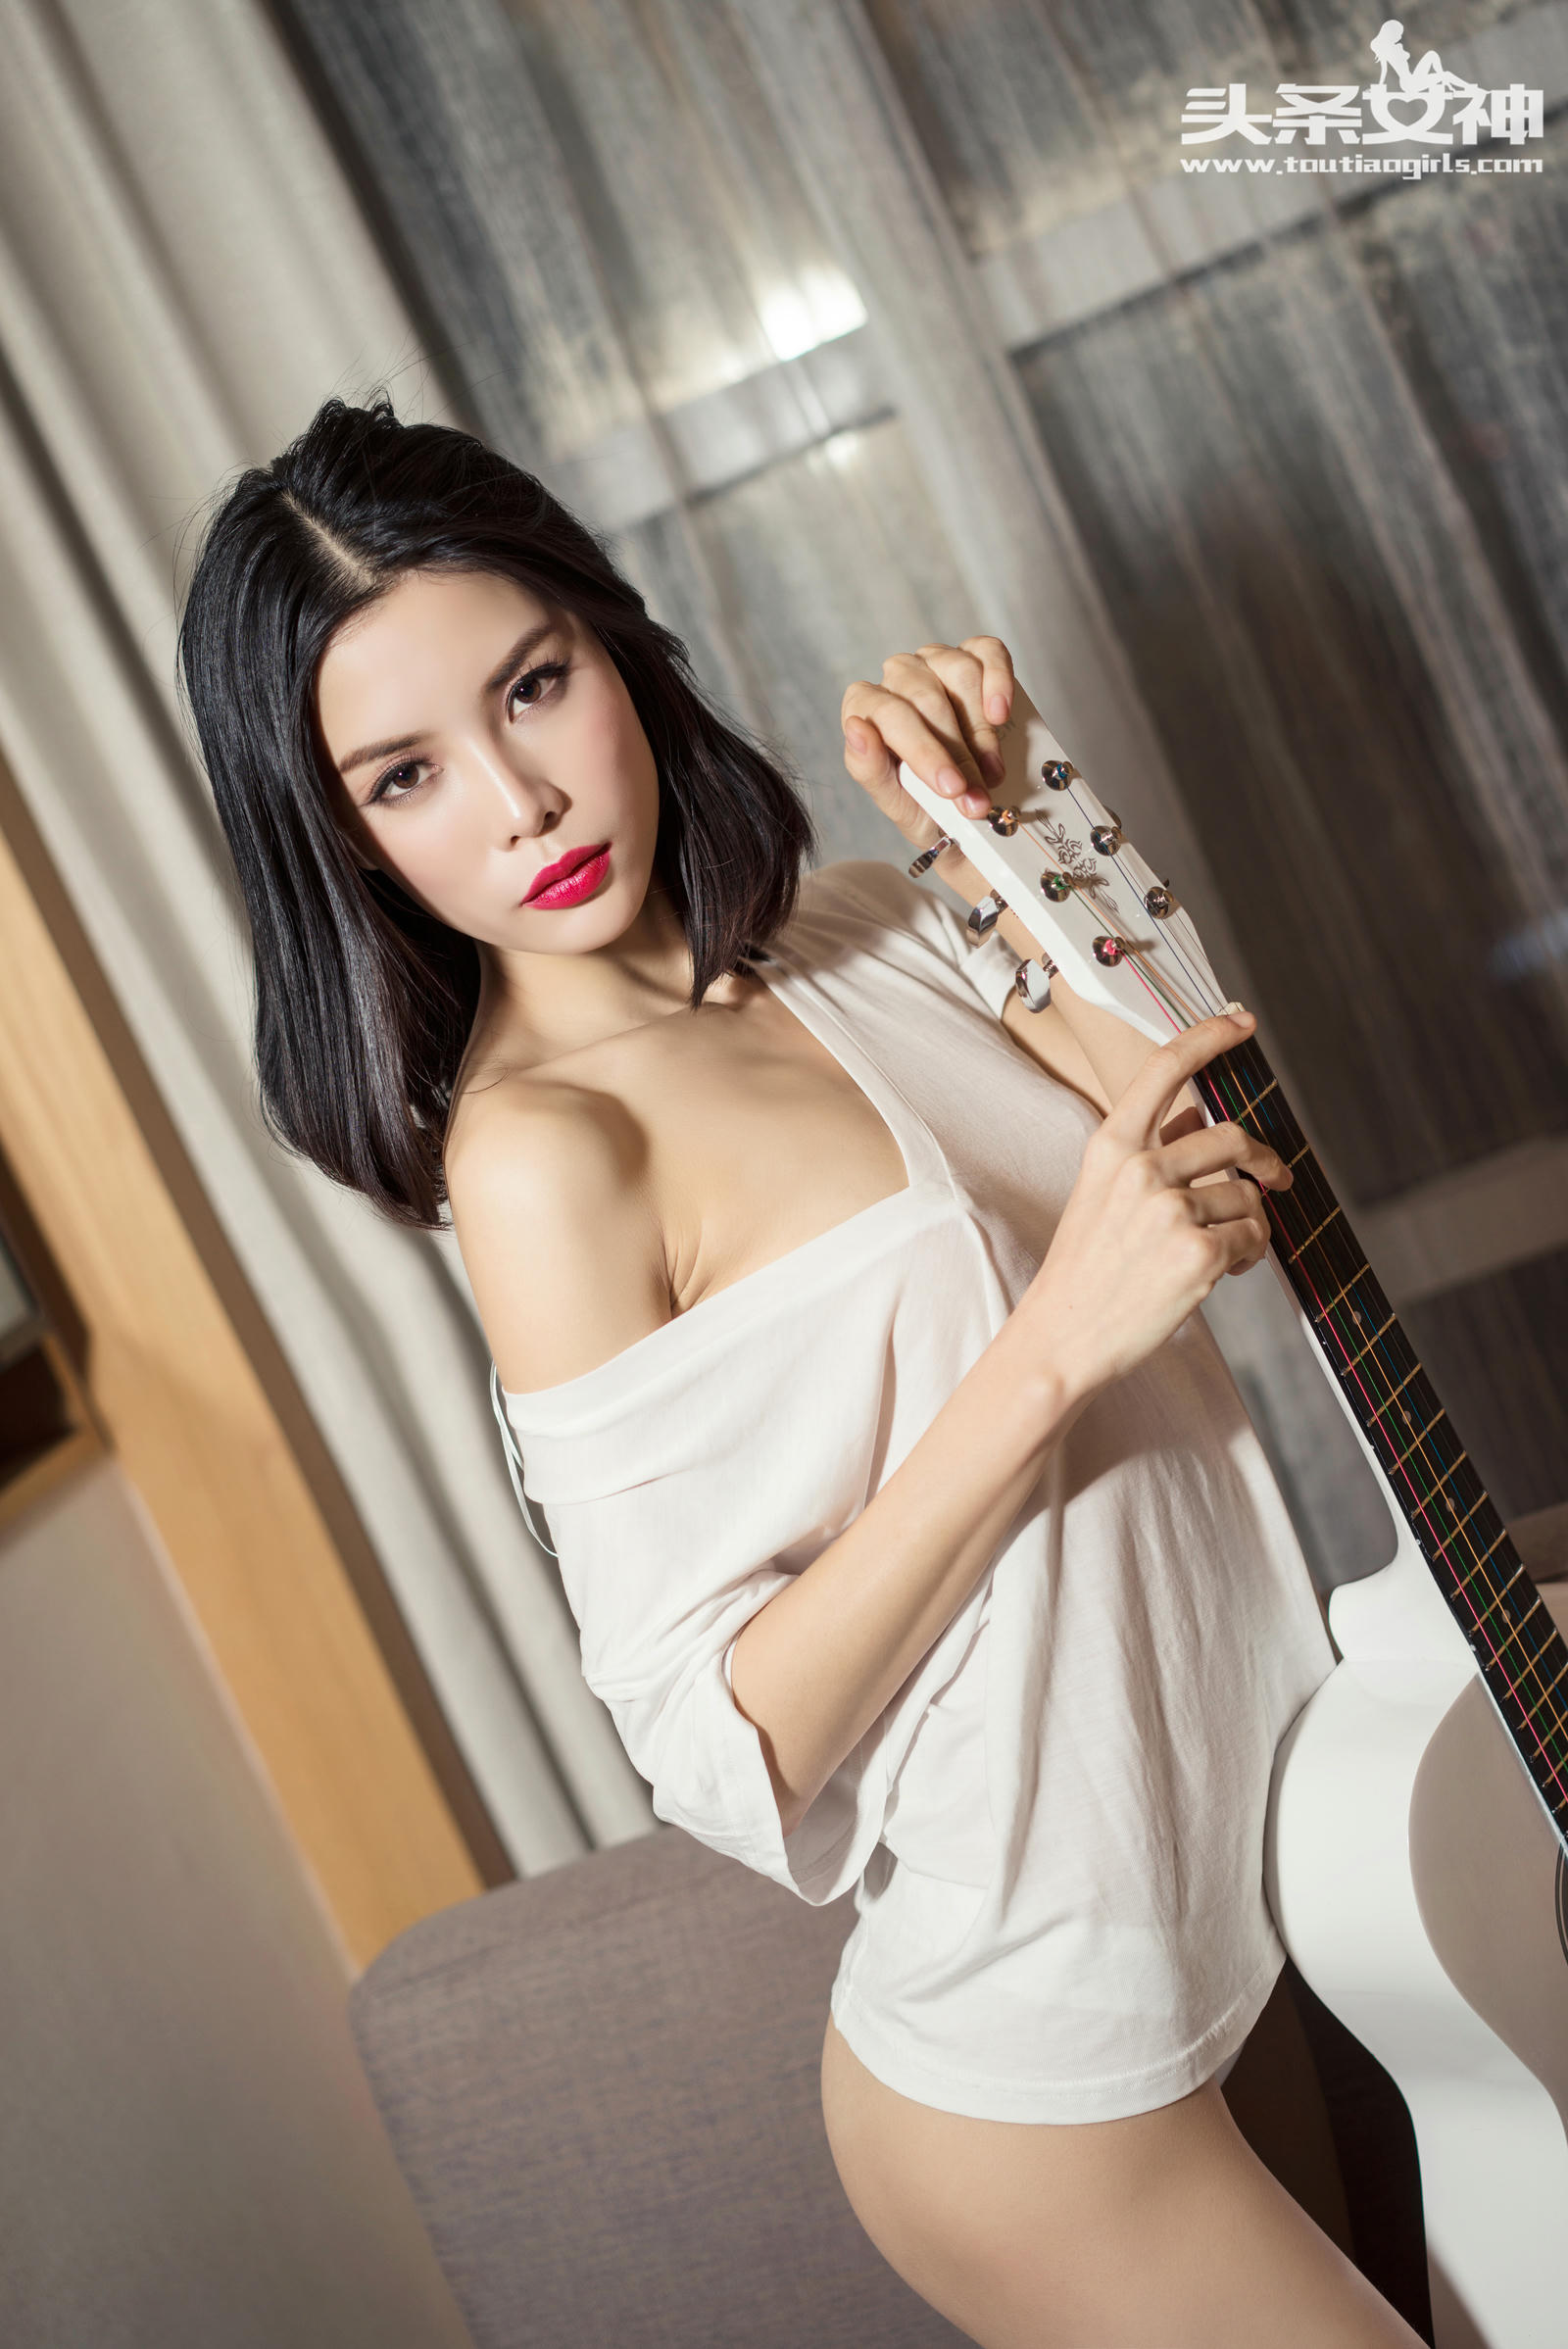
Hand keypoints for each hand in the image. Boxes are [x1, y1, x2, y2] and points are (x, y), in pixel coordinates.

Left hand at [840, 637, 1016, 858]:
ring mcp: (936, 661)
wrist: (958, 812)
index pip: (890, 715)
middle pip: (928, 698)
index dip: (925, 752)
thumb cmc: (919, 803)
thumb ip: (868, 767)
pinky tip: (1001, 713)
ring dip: (981, 730)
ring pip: (959, 672)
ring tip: (992, 772)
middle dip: (959, 754)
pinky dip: (999, 680)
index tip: (952, 788)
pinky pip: (987, 652)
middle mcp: (898, 677)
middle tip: (977, 797)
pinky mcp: (973, 654)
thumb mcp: (892, 800)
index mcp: (867, 706)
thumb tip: (856, 728)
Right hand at [1008, 1008, 1289, 1406]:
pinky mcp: (1200, 1253)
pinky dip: (1250, 1254)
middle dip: (1264, 1161)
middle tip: (1276, 1180)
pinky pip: (1255, 1236)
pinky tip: (1224, 1271)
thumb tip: (1199, 1124)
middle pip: (1232, 1137)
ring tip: (1224, 1250)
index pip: (1163, 1069)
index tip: (1240, 1022)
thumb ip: (1147, 1154)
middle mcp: (1140, 1170)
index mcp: (1110, 1147)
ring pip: (1249, 1194)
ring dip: (1251, 1222)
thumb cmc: (1084, 1270)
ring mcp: (1170, 1211)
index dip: (1208, 1036)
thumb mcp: (1099, 1195)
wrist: (1063, 1337)